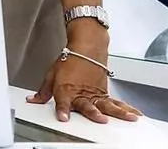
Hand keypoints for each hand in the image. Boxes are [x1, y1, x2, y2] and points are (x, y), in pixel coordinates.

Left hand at [26, 26, 142, 122]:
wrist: (86, 48)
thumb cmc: (69, 61)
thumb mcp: (51, 75)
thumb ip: (43, 92)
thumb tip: (33, 100)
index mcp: (65, 89)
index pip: (62, 102)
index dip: (62, 110)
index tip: (64, 118)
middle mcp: (81, 93)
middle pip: (88, 104)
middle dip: (93, 112)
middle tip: (100, 118)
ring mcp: (94, 93)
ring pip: (107, 104)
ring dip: (118, 112)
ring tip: (127, 119)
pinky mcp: (104, 93)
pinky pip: (115, 102)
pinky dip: (126, 108)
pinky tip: (134, 114)